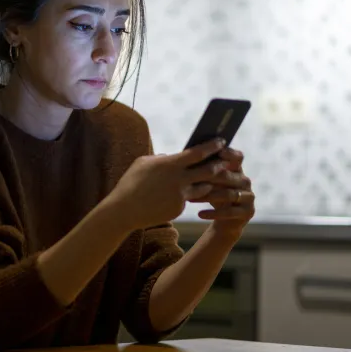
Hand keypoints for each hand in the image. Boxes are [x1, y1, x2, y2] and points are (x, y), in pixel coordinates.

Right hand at [103, 138, 227, 231]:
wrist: (124, 210)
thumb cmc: (130, 183)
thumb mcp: (142, 163)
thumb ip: (160, 158)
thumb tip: (170, 156)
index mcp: (170, 164)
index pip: (198, 152)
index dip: (212, 146)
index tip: (222, 141)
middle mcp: (179, 179)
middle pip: (208, 170)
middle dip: (220, 164)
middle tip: (227, 161)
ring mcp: (180, 196)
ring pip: (204, 187)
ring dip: (209, 182)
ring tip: (215, 178)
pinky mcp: (179, 208)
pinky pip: (189, 199)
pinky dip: (191, 195)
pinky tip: (193, 194)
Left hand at [191, 147, 254, 237]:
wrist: (226, 221)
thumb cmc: (214, 195)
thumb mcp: (210, 182)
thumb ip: (205, 171)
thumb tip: (186, 159)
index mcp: (237, 170)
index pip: (238, 157)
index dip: (229, 153)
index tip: (217, 152)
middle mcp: (245, 181)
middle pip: (228, 176)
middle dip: (209, 177)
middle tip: (191, 180)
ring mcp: (249, 196)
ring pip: (228, 194)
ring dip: (208, 196)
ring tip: (190, 199)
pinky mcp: (249, 211)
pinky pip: (230, 212)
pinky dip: (213, 213)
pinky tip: (199, 214)